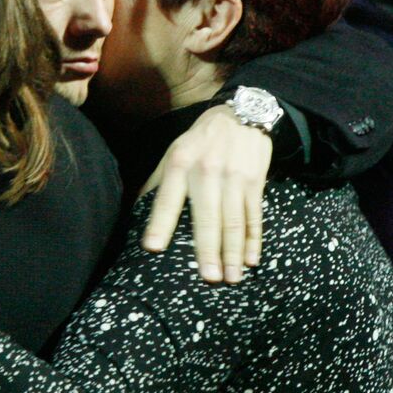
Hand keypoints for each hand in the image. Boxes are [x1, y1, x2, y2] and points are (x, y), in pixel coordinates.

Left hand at [141, 104, 270, 282]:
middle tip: (209, 278)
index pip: (168, 199)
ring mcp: (234, 178)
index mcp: (180, 165)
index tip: (153, 248)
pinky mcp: (254, 182)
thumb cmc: (200, 141)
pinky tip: (252, 260)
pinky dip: (253, 240)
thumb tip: (137, 212)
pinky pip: (254, 216)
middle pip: (208, 217)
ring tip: (232, 279)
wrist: (242, 114)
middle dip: (208, 250)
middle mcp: (206, 172)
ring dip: (233, 253)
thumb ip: (158, 182)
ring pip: (233, 221)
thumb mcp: (174, 152)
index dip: (160, 223)